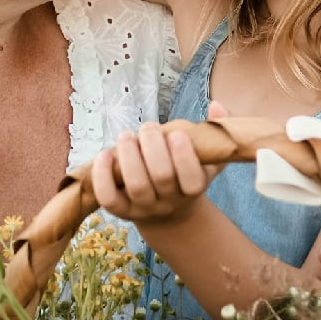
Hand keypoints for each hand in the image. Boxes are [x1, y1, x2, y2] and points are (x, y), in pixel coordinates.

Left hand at [91, 123, 217, 223]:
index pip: (193, 181)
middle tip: (149, 127)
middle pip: (162, 177)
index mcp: (193, 189)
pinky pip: (109, 199)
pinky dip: (103, 176)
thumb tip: (217, 105)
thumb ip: (217, 130)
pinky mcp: (121, 211)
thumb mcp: (209, 158)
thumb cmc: (187, 175)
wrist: (168, 214)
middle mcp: (170, 201)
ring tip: (126, 135)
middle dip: (153, 146)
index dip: (184, 156)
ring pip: (136, 185)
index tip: (176, 133)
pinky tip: (105, 154)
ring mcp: (144, 208)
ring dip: (129, 155)